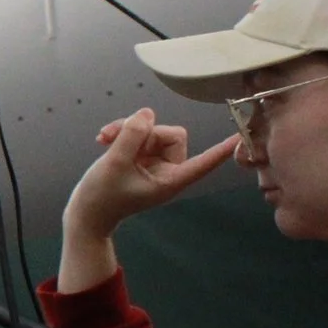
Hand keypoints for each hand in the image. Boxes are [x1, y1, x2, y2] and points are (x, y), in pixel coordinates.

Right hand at [56, 109, 237, 293]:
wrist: (85, 213)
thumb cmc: (101, 198)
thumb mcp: (114, 164)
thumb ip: (132, 136)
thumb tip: (147, 113)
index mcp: (171, 180)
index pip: (204, 163)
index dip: (222, 149)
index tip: (241, 136)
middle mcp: (167, 170)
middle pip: (170, 135)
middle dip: (143, 132)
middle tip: (115, 138)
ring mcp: (153, 162)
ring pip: (152, 131)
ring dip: (127, 131)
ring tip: (104, 139)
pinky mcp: (140, 157)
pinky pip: (139, 134)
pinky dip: (121, 133)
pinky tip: (104, 139)